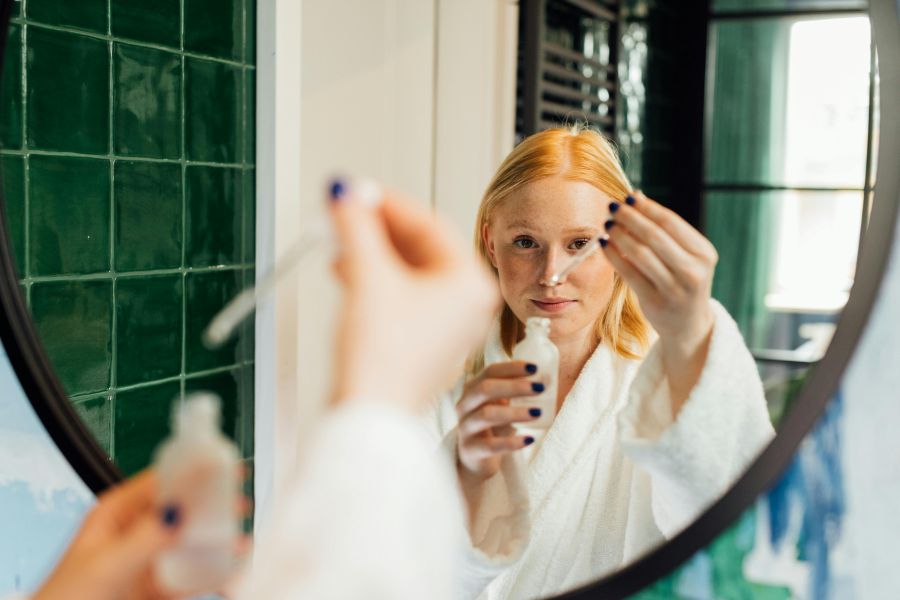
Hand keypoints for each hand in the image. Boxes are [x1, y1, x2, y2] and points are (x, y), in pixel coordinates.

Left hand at [33, 469, 250, 599]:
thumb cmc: (64, 599)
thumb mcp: (107, 564)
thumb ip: (146, 538)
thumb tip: (179, 513)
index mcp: (116, 514)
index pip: (161, 480)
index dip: (193, 471)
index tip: (222, 467)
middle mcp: (134, 533)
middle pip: (182, 509)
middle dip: (213, 506)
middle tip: (240, 503)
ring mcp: (147, 561)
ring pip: (190, 542)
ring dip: (217, 540)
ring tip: (240, 539)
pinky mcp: (156, 588)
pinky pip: (191, 576)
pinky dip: (212, 572)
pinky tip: (229, 570)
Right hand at [328, 179, 500, 412]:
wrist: (370, 415)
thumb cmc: (382, 358)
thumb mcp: (367, 275)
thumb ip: (356, 227)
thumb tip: (346, 194)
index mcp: (470, 283)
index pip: (428, 224)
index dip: (387, 203)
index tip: (357, 190)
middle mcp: (466, 304)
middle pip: (419, 247)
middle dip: (376, 228)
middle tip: (344, 210)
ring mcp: (446, 325)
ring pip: (407, 272)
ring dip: (371, 253)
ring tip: (339, 240)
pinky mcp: (422, 342)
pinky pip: (401, 296)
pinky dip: (374, 279)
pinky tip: (346, 270)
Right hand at [456, 361, 543, 482]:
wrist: (476, 459)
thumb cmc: (494, 426)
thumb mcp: (502, 405)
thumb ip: (515, 393)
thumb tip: (545, 380)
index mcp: (473, 389)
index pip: (490, 372)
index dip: (511, 368)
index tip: (534, 368)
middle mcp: (465, 405)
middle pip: (485, 389)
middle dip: (514, 386)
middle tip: (539, 388)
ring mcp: (465, 427)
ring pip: (486, 415)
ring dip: (514, 412)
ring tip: (537, 412)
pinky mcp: (470, 450)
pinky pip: (490, 446)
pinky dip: (511, 442)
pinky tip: (529, 439)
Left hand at [601, 190, 717, 409]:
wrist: (688, 325)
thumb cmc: (682, 281)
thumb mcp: (684, 255)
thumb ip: (663, 229)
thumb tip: (636, 195)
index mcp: (704, 253)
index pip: (671, 222)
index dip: (646, 208)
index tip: (628, 197)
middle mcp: (694, 271)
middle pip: (654, 236)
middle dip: (629, 218)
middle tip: (611, 207)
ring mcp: (675, 289)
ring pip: (640, 254)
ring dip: (619, 236)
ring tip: (606, 225)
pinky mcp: (655, 302)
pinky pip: (629, 274)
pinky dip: (613, 256)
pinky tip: (604, 244)